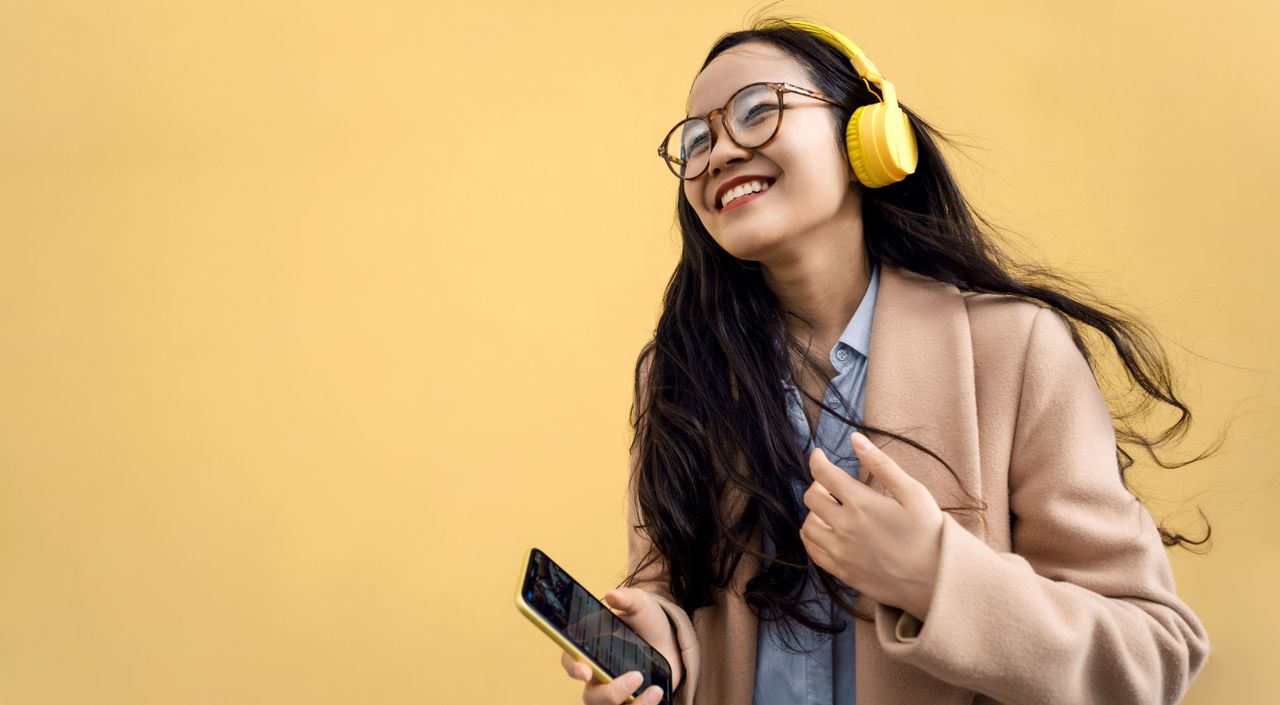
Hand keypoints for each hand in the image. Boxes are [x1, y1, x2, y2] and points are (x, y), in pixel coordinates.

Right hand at [559, 587, 674, 703]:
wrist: (672, 642)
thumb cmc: (647, 623)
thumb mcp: (641, 606)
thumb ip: (628, 599)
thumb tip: (612, 595)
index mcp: (591, 650)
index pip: (571, 662)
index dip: (573, 668)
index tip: (585, 671)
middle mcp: (598, 677)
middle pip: (592, 697)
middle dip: (611, 693)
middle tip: (636, 677)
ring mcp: (616, 695)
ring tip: (655, 691)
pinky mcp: (633, 704)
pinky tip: (658, 694)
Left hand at [799, 431, 944, 619]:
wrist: (938, 580)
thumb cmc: (930, 533)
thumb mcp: (913, 492)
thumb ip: (881, 464)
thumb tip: (856, 438)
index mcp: (860, 503)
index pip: (823, 474)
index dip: (817, 460)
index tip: (819, 455)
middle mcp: (844, 527)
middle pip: (811, 498)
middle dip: (818, 485)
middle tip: (831, 485)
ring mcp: (841, 552)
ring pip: (807, 527)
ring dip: (814, 513)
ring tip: (830, 510)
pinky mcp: (843, 573)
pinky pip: (813, 553)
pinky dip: (813, 539)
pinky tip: (825, 534)